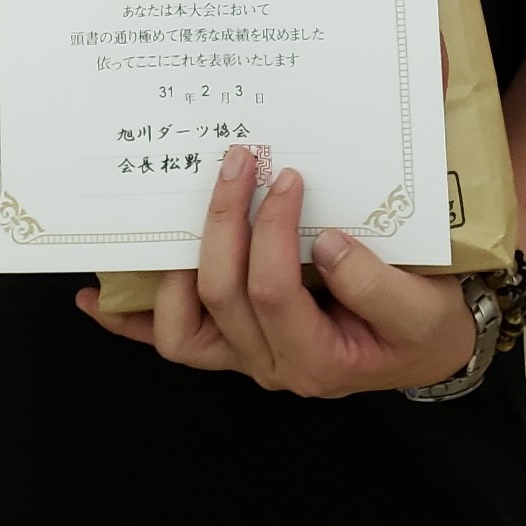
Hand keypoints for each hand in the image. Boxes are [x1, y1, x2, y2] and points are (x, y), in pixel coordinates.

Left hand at [74, 150, 476, 397]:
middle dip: (223, 223)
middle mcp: (274, 364)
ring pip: (183, 332)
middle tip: (239, 161)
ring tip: (182, 212)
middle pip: (221, 298)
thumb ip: (378, 283)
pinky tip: (95, 298)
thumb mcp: (423, 305)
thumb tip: (327, 240)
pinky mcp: (232, 344)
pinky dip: (129, 324)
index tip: (286, 175)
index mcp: (320, 358)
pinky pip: (172, 341)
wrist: (430, 342)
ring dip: (173, 271)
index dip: (270, 231)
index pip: (274, 292)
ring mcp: (247, 356)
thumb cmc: (425, 322)